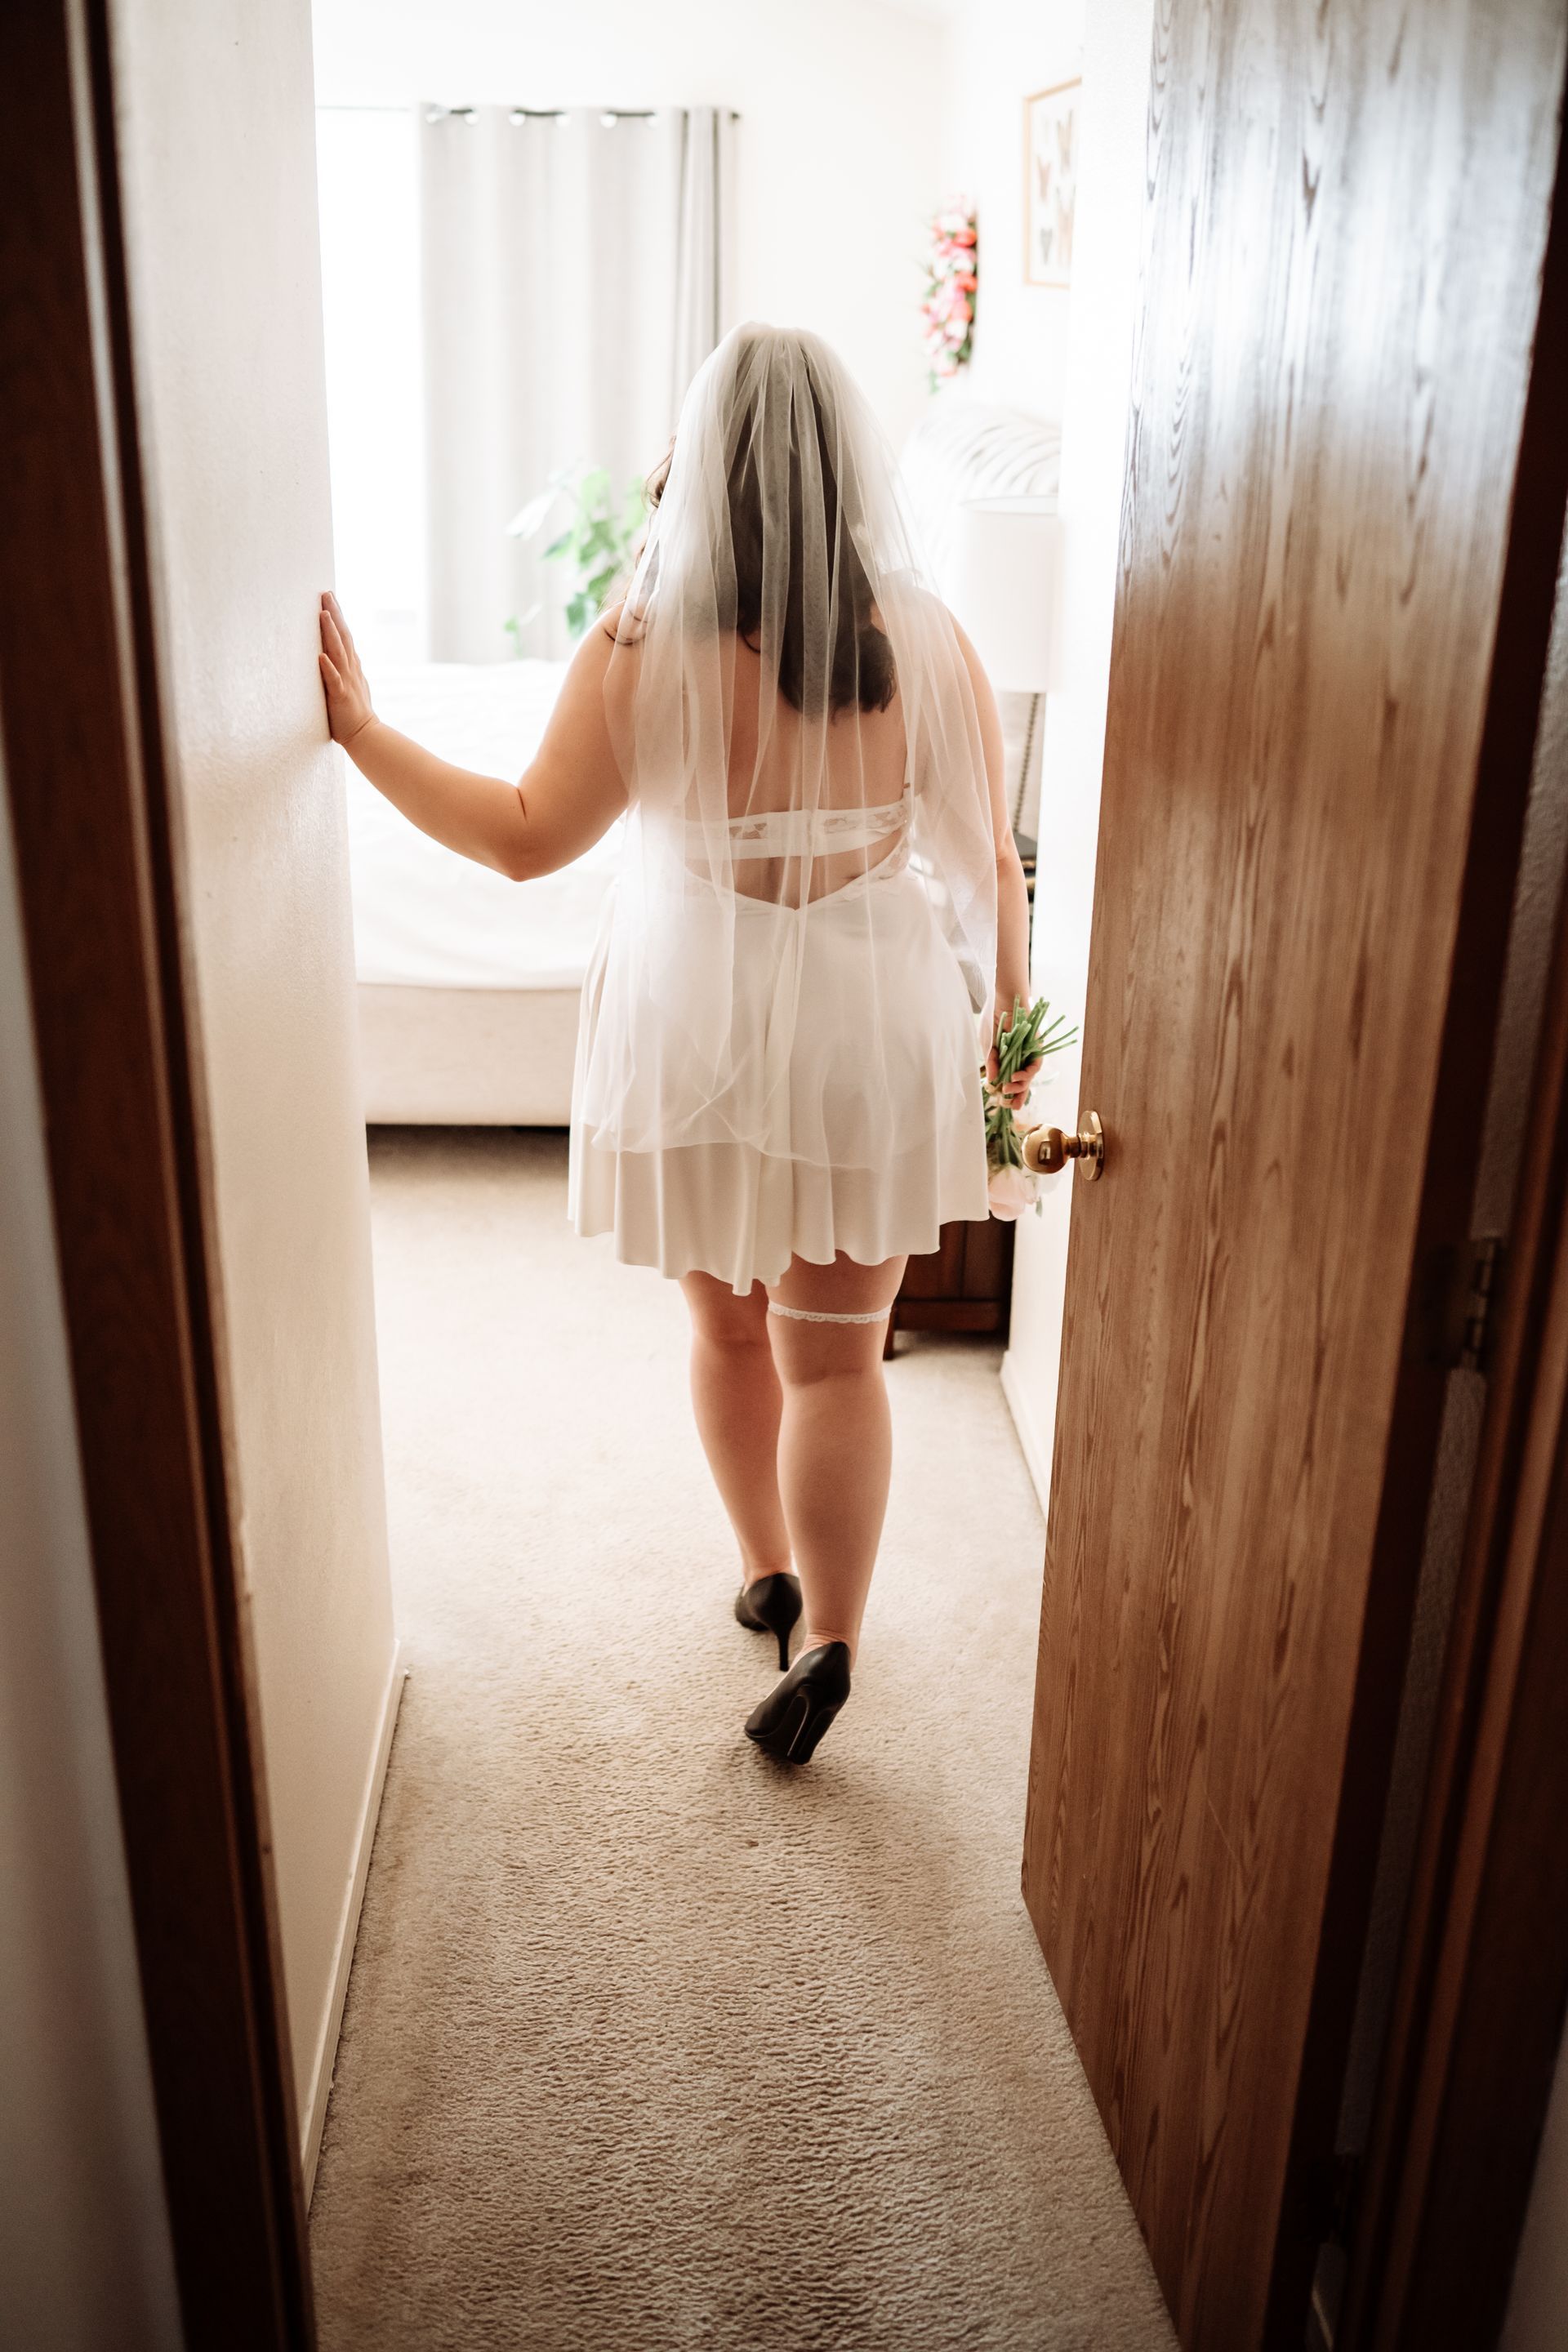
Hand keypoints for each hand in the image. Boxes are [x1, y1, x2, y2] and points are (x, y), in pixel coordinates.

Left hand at [318, 591, 374, 745]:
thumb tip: (332, 654)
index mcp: (352, 666)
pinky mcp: (341, 697)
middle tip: (326, 594)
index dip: (337, 616)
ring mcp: (347, 682)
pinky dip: (328, 668)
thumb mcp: (350, 684)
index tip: (330, 597)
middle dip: (334, 615)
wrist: (366, 735)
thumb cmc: (353, 713)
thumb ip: (343, 669)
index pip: (345, 636)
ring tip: (323, 615)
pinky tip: (321, 657)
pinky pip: (334, 681)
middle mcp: (351, 670)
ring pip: (338, 653)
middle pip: (343, 637)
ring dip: (331, 633)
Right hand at [988, 1003, 1041, 1109]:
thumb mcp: (988, 1046)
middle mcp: (1020, 1058)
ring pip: (1029, 1077)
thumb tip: (993, 1082)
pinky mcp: (1036, 1048)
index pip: (1010, 1080)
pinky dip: (1026, 1074)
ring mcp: (1029, 1054)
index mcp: (1008, 1059)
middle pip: (1022, 1083)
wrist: (1004, 1001)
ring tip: (1007, 1090)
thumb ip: (992, 1063)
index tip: (1001, 1103)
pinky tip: (1015, 1077)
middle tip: (1008, 1106)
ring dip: (1019, 1087)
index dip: (1008, 1094)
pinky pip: (1035, 1066)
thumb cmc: (994, 1020)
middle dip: (1017, 1097)